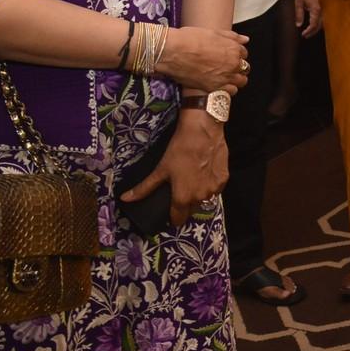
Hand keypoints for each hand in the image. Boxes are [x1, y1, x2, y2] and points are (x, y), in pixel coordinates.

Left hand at [119, 110, 227, 226]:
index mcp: (183, 198)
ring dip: (198, 195)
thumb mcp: (160, 169)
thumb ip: (144, 188)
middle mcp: (200, 198)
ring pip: (204, 200)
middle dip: (185, 205)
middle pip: (191, 210)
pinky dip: (209, 185)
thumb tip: (124, 199)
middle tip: (179, 190)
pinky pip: (215, 189)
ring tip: (192, 180)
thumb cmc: (179, 150)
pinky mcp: (224, 179)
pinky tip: (204, 173)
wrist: (202, 130)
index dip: (172, 217)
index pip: (178, 219)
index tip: (170, 210)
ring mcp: (214, 189)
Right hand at [157, 25, 248, 92]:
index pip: (243, 53)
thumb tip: (245, 39)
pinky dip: (229, 89)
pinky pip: (231, 91)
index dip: (236, 54)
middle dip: (238, 67)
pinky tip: (221, 84)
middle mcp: (233, 64)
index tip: (229, 55)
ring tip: (225, 76)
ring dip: (236, 78)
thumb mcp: (213, 32)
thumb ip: (232, 37)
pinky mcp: (214, 88)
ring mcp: (225, 77)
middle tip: (227, 66)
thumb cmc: (190, 39)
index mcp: (233, 48)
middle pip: (244, 68)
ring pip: (241, 81)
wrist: (174, 51)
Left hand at [295, 0, 322, 36]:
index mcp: (315, 10)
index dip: (308, 31)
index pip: (313, 25)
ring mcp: (322, 9)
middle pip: (318, 26)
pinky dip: (317, 24)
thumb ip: (299, 14)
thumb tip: (298, 25)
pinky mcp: (321, 7)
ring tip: (308, 32)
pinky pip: (321, 18)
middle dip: (312, 32)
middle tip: (305, 36)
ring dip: (315, 29)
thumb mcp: (298, 2)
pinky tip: (313, 24)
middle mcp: (320, 11)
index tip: (303, 34)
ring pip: (320, 23)